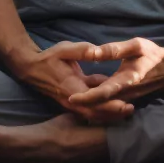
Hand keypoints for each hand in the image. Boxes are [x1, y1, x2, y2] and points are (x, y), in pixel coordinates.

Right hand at [10, 41, 135, 123]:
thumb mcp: (65, 49)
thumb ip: (82, 51)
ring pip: (93, 112)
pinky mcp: (74, 100)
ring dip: (109, 112)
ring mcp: (73, 102)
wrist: (31, 68)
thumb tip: (98, 51)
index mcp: (72, 87)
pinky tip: (115, 101)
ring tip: (127, 110)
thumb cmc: (49, 58)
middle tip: (131, 110)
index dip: (109, 106)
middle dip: (113, 113)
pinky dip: (102, 107)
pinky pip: (90, 107)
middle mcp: (73, 99)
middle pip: (95, 112)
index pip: (93, 101)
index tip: (125, 106)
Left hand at [67, 37, 163, 107]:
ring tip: (71, 97)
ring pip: (104, 106)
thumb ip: (114, 49)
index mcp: (126, 81)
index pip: (103, 93)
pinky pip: (110, 104)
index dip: (86, 97)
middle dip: (82, 105)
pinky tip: (86, 94)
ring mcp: (127, 99)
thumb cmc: (154, 55)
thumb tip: (94, 52)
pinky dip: (98, 102)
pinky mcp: (127, 99)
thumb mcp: (136, 46)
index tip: (71, 97)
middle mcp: (126, 95)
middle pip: (100, 105)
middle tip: (63, 99)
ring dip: (89, 104)